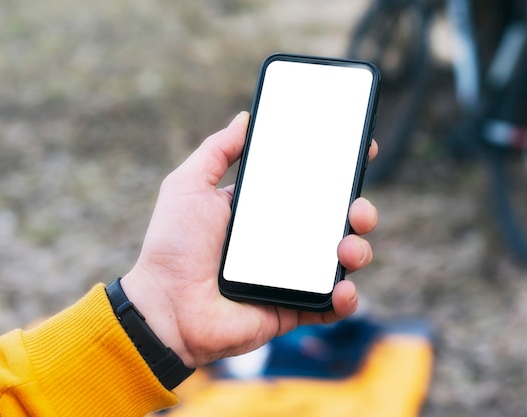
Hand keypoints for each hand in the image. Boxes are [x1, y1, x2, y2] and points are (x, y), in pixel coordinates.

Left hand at [121, 111, 378, 368]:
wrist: (165, 307)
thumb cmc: (173, 246)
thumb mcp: (189, 186)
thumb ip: (218, 151)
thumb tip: (246, 118)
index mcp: (266, 210)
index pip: (312, 186)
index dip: (339, 169)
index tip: (361, 150)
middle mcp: (284, 240)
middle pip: (338, 221)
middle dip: (361, 210)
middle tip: (357, 208)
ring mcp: (292, 275)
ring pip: (344, 260)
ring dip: (358, 250)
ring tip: (346, 249)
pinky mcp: (294, 308)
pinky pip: (332, 304)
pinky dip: (346, 298)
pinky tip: (342, 289)